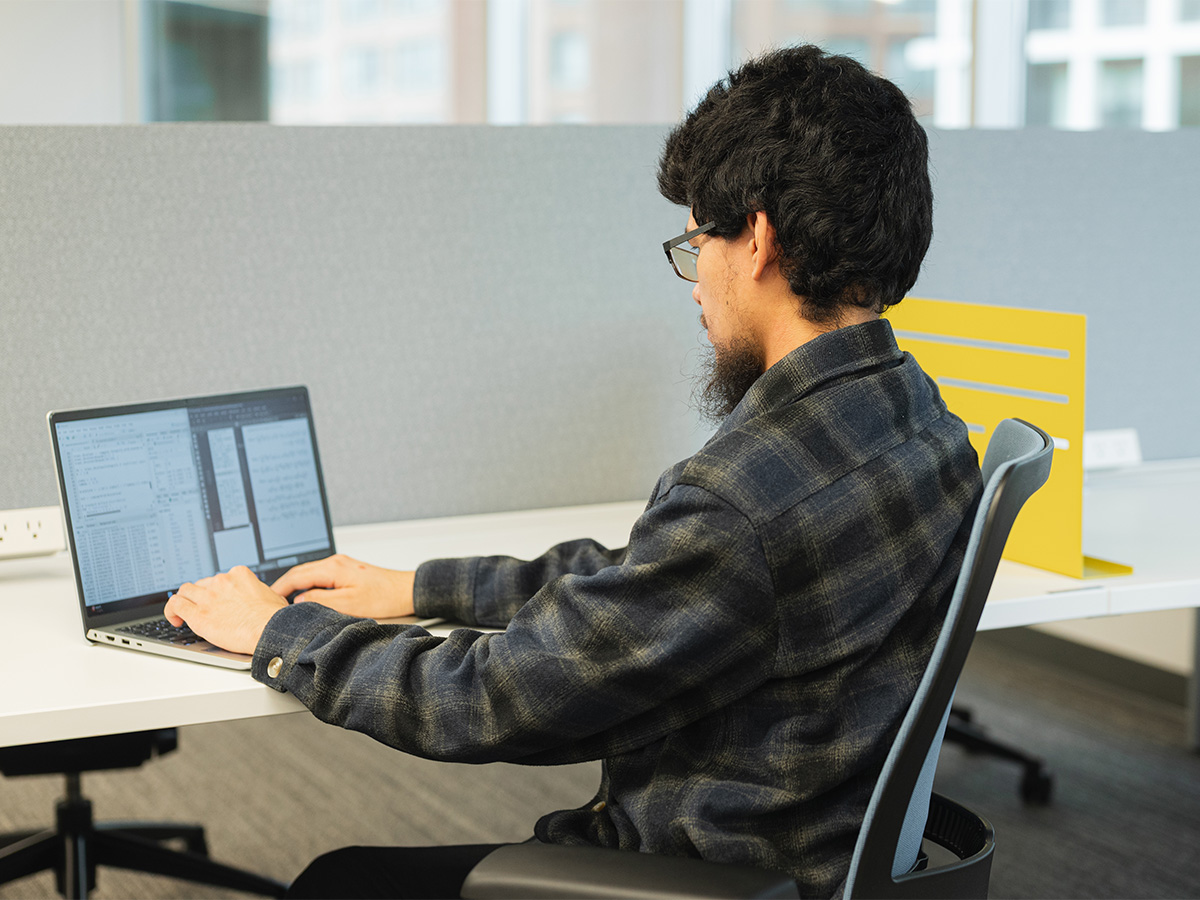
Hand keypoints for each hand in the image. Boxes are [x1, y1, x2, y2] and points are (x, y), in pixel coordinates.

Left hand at [164, 566, 286, 654]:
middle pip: (202, 583)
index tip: (218, 601)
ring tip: (184, 613)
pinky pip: (175, 605)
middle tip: (203, 608)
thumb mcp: (272, 596)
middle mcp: (221, 582)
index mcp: (239, 574)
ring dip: (185, 600)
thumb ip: (259, 593)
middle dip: (201, 595)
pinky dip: (172, 611)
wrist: (270, 630)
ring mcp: (208, 596)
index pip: (220, 578)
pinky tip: (176, 620)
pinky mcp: (198, 614)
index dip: (217, 591)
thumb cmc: (275, 618)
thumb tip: (261, 600)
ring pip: (185, 591)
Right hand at [270, 554, 414, 619]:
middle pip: (300, 572)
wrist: (405, 591)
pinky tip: (307, 596)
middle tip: (269, 602)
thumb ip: (321, 600)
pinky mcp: (347, 570)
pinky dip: (309, 584)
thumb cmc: (383, 597)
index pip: (296, 576)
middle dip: (283, 586)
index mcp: (333, 568)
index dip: (278, 589)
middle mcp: (335, 562)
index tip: (266, 600)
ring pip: (309, 573)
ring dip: (296, 585)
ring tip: (284, 601)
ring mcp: (341, 564)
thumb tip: (299, 600)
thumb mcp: (349, 605)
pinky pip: (320, 575)